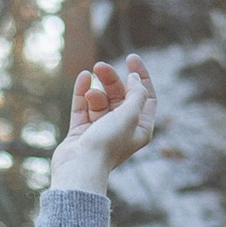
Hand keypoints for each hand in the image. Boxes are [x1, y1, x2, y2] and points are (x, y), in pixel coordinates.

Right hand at [47, 56, 159, 194]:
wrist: (80, 167)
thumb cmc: (108, 144)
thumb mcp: (130, 115)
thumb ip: (136, 94)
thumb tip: (135, 78)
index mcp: (139, 128)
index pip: (145, 97)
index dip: (141, 76)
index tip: (131, 59)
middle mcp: (122, 129)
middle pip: (120, 96)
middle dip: (111, 79)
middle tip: (101, 66)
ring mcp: (100, 130)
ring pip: (101, 100)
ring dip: (96, 88)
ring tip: (89, 80)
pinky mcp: (81, 131)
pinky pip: (83, 107)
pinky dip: (83, 92)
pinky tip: (84, 77)